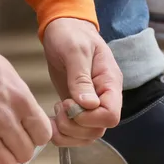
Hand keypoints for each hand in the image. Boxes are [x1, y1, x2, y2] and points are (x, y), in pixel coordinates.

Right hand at [0, 34, 51, 163]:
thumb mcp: (3, 71)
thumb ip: (17, 97)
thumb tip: (24, 118)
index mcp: (19, 99)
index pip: (43, 134)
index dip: (33, 136)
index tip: (23, 133)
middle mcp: (4, 120)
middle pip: (24, 154)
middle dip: (15, 149)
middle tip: (2, 141)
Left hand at [42, 18, 122, 146]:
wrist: (64, 27)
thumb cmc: (71, 34)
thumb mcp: (75, 50)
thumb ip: (81, 78)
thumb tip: (88, 104)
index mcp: (109, 82)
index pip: (111, 115)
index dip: (89, 118)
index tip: (70, 103)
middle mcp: (104, 96)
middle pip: (99, 129)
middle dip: (75, 126)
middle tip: (59, 107)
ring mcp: (91, 104)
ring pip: (87, 135)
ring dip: (67, 133)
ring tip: (55, 113)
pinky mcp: (77, 107)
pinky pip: (75, 131)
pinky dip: (62, 133)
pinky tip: (52, 120)